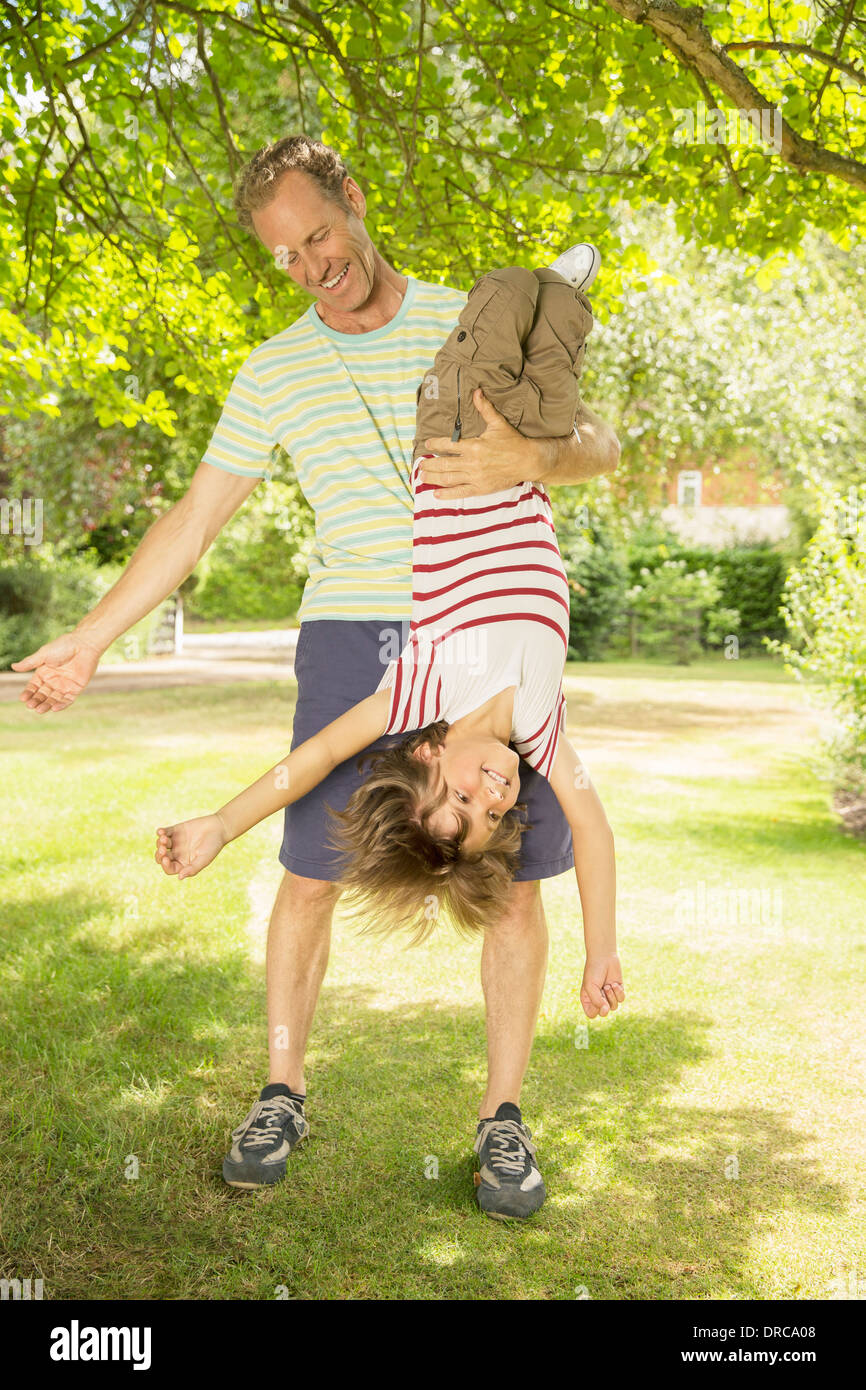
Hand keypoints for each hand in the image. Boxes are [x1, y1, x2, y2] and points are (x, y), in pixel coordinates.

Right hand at [11, 631, 103, 712]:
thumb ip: (30, 662)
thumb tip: (13, 667)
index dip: (29, 692)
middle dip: (36, 701)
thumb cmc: (63, 646)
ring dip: (46, 705)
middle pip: (43, 694)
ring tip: (39, 710)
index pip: (34, 686)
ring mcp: (65, 685)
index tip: (23, 699)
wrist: (84, 644)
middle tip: (31, 706)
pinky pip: (68, 700)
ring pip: (54, 699)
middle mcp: (53, 680)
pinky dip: (61, 705)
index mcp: (44, 672)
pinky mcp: (76, 688)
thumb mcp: (44, 654)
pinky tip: (54, 708)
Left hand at [155, 814, 227, 880]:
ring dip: (159, 843)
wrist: (219, 827)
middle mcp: (177, 854)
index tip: (166, 859)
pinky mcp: (175, 830)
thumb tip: (180, 877)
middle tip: (164, 848)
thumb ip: (193, 868)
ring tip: (164, 838)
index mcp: (184, 864)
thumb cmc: (213, 845)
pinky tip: (160, 831)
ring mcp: (175, 842)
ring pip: (161, 845)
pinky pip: (164, 832)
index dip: (165, 865)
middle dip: (160, 854)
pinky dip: (160, 832)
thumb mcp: (204, 858)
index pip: (169, 868)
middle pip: (162, 857)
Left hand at [419, 388, 542, 497]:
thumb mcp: (498, 423)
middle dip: (429, 465)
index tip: (427, 445)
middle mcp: (472, 462)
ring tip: (422, 476)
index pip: (448, 445)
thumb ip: (485, 408)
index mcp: (474, 446)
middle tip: (420, 465)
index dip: (435, 444)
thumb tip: (476, 391)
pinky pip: (461, 492)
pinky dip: (447, 495)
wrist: (527, 461)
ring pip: (449, 478)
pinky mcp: (481, 488)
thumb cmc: (512, 441)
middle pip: (444, 464)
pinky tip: (436, 494)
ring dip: (433, 478)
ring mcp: (476, 477)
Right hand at [580, 953, 625, 1018]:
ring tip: (608, 985)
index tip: (596, 999)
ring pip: (614, 1007)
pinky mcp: (618, 991)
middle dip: (605, 1001)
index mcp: (587, 999)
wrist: (604, 957)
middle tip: (603, 988)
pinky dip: (619, 992)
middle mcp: (598, 999)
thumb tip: (606, 1011)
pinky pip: (621, 999)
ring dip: (612, 996)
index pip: (592, 1014)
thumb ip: (597, 1002)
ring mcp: (608, 995)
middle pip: (604, 1012)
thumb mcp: (591, 987)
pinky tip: (615, 984)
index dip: (596, 1010)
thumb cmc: (594, 971)